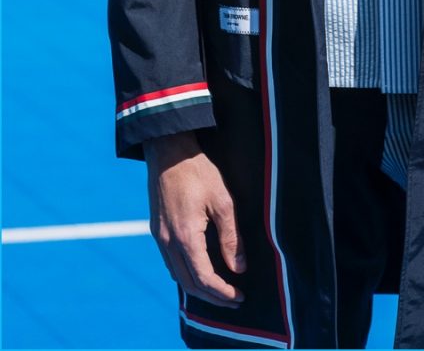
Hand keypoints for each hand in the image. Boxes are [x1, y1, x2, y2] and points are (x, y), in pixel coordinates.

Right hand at [144, 131, 246, 307]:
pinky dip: (185, 274)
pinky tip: (199, 271)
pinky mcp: (157, 230)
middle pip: (188, 284)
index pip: (204, 278)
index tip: (239, 297)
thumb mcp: (222, 201)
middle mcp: (168, 242)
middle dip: (212, 296)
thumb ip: (231, 237)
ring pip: (177, 276)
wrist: (169, 151)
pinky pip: (170, 262)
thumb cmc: (199, 172)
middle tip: (233, 300)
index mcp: (185, 236)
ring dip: (197, 288)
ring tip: (219, 290)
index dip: (222, 292)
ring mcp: (159, 237)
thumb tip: (239, 267)